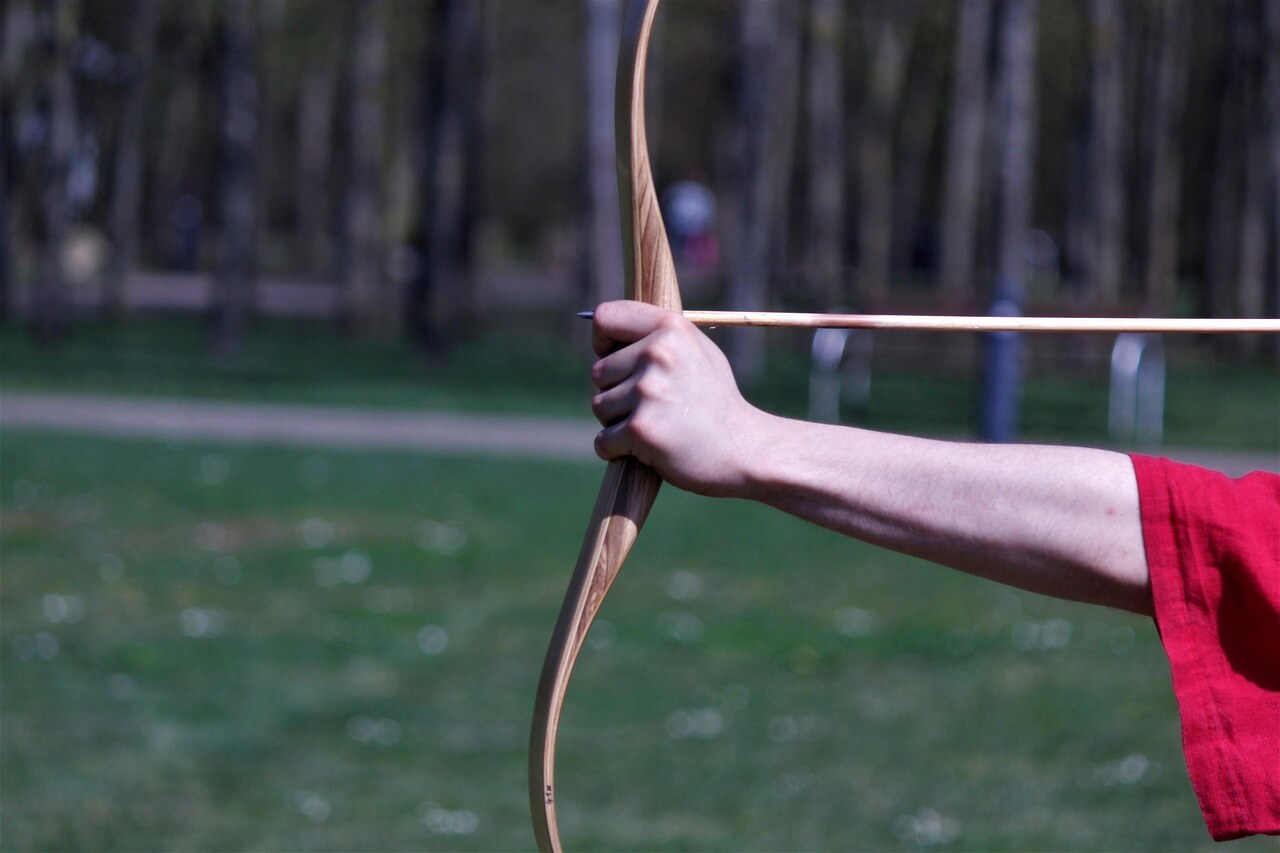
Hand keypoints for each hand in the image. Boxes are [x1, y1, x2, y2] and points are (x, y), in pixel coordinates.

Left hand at [589, 301, 770, 497]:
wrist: (744, 450)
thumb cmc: (716, 403)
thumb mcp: (698, 353)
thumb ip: (659, 338)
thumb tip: (607, 332)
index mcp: (672, 328)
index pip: (605, 317)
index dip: (603, 342)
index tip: (614, 358)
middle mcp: (658, 353)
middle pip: (598, 372)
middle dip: (616, 393)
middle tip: (655, 407)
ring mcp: (649, 390)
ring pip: (600, 406)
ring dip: (618, 423)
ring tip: (658, 426)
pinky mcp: (641, 428)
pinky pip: (603, 440)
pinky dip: (617, 450)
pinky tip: (648, 449)